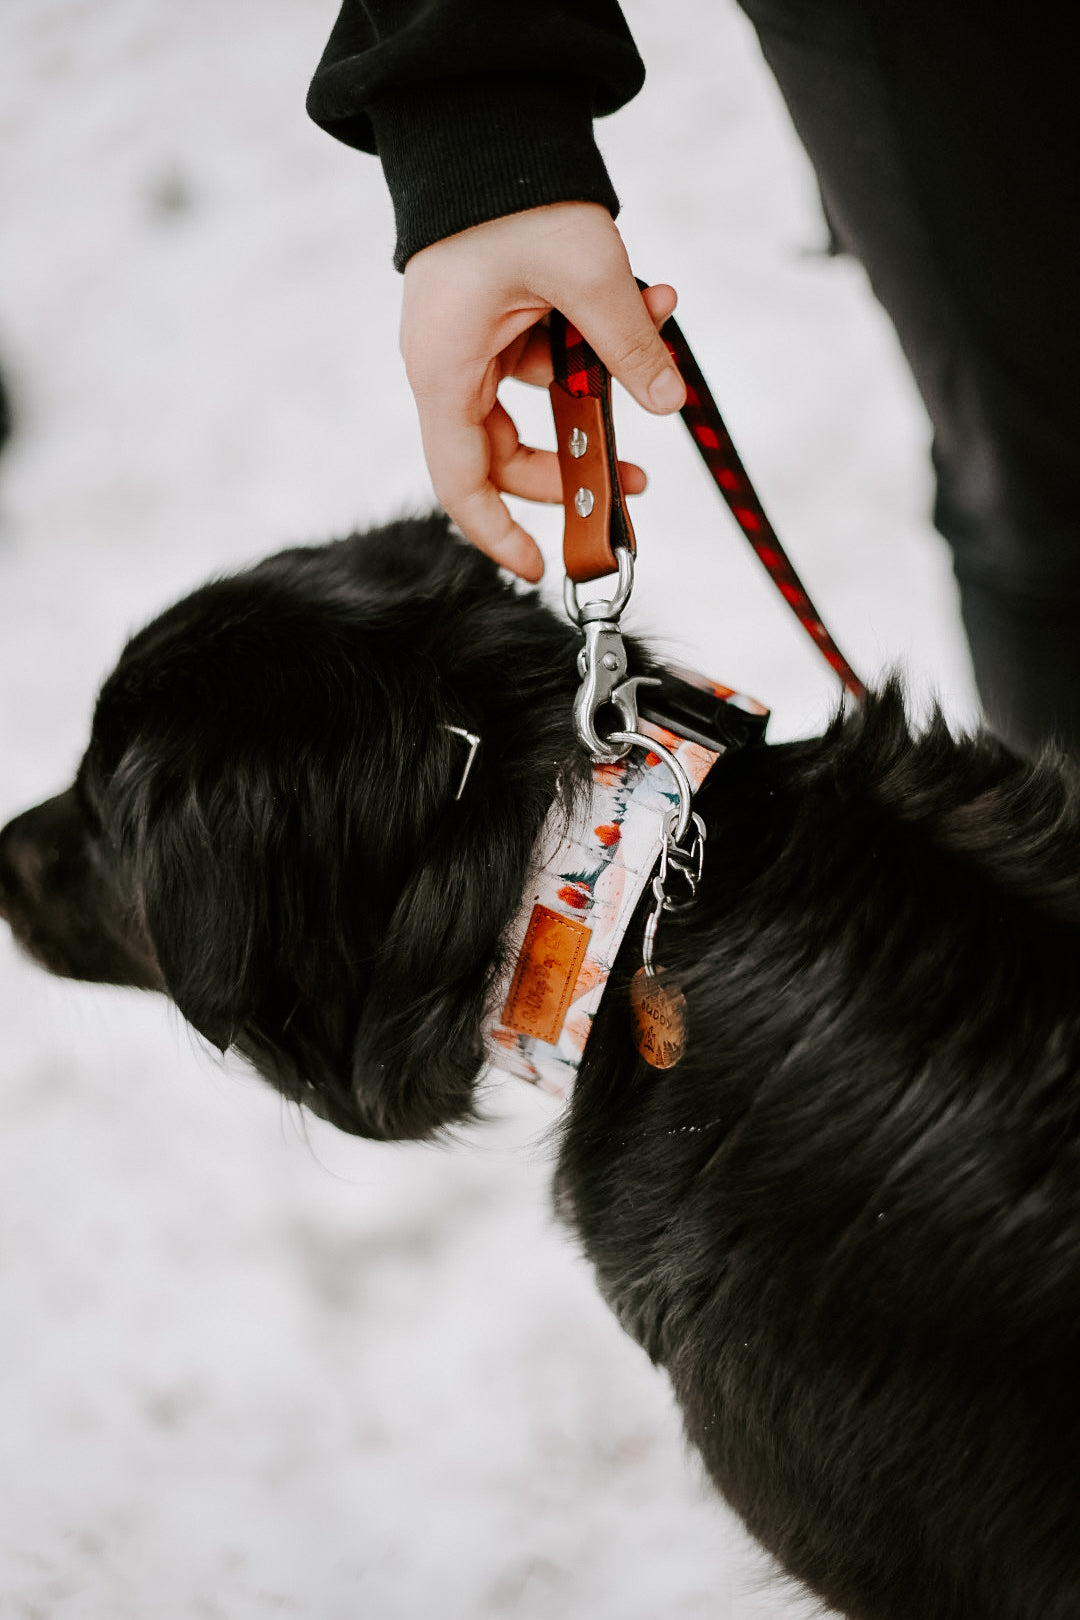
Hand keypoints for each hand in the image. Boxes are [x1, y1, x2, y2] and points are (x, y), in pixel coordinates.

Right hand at [400, 201, 685, 580]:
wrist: (482, 117)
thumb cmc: (509, 189)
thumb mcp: (585, 273)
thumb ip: (626, 343)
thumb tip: (667, 400)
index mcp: (445, 370)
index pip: (461, 484)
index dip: (499, 533)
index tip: (540, 567)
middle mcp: (448, 366)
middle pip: (504, 452)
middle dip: (574, 464)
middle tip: (637, 480)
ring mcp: (470, 341)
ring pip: (532, 403)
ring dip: (596, 391)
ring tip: (655, 365)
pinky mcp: (493, 316)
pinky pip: (543, 355)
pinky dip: (590, 343)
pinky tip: (649, 303)